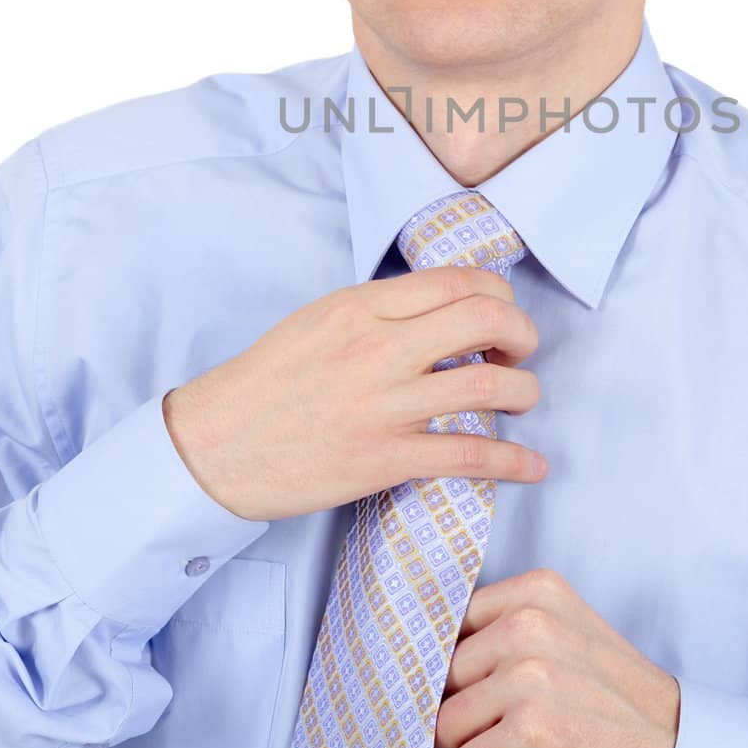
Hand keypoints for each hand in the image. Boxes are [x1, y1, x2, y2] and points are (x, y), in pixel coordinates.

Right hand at [162, 266, 546, 520]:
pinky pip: (468, 456)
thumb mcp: (319, 319)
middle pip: (486, 322)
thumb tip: (441, 309)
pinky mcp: (384, 460)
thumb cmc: (266, 381)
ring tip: (522, 400)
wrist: (215, 446)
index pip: (457, 282)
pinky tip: (532, 466)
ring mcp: (384, 406)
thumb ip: (379, 309)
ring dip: (524, 392)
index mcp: (361, 307)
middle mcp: (378, 349)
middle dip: (523, 334)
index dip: (499, 296)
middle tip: (520, 352)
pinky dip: (513, 461)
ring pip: (488, 387)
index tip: (502, 315)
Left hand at [433, 568, 680, 747]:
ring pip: (445, 723)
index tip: (467, 701)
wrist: (675, 744)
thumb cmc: (614, 694)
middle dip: (455, 720)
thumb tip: (435, 662)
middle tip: (481, 745)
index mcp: (536, 591)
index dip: (451, 672)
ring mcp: (529, 675)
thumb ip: (508, 628)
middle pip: (443, 677)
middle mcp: (529, 623)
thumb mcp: (565, 631)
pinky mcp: (531, 730)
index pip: (452, 625)